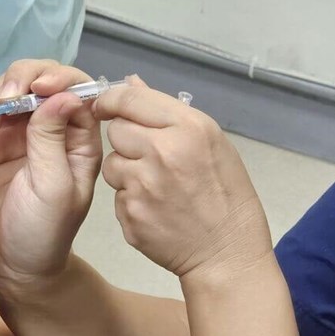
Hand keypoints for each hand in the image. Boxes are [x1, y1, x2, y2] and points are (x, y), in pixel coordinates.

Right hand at [0, 60, 101, 288]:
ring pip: (5, 91)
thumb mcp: (55, 188)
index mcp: (77, 139)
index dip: (60, 78)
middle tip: (8, 98)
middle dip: (24, 78)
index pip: (76, 89)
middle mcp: (46, 130)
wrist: (6, 270)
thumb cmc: (41, 234)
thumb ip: (54, 140)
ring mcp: (12, 135)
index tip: (40, 87)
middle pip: (38, 79)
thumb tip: (63, 93)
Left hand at [93, 76, 271, 284]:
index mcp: (188, 128)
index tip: (107, 107)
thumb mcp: (211, 142)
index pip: (129, 99)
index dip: (111, 101)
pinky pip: (117, 195)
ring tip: (156, 185)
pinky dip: (130, 199)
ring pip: (112, 163)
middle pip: (116, 130)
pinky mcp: (129, 214)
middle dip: (127, 139)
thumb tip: (130, 82)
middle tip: (150, 155)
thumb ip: (168, 113)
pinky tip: (155, 208)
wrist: (227, 253)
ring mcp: (142, 186)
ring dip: (126, 170)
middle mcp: (161, 153)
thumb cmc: (226, 193)